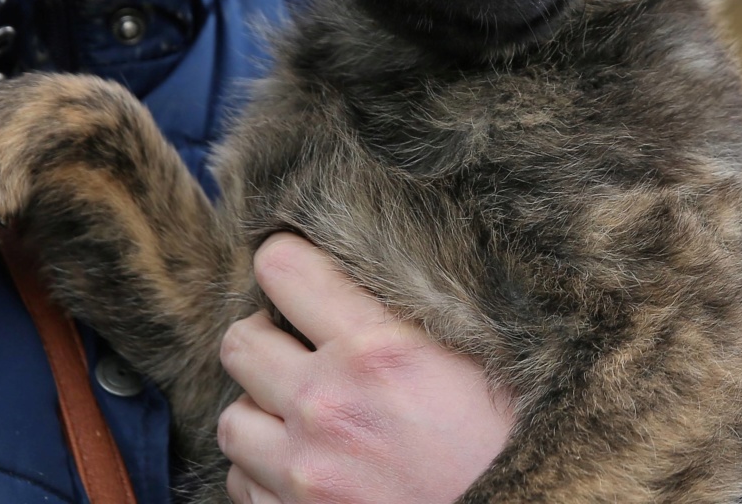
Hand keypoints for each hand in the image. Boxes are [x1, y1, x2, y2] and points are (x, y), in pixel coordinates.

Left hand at [217, 233, 516, 503]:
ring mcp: (306, 472)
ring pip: (232, 419)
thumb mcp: (476, 357)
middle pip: (240, 341)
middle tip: (296, 344)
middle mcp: (329, 405)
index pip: (282, 267)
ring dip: (259, 410)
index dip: (284, 260)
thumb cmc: (509, 444)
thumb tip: (371, 262)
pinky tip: (303, 464)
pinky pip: (242, 484)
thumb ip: (411, 312)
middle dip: (264, 335)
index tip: (296, 273)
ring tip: (297, 410)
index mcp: (378, 348)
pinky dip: (263, 472)